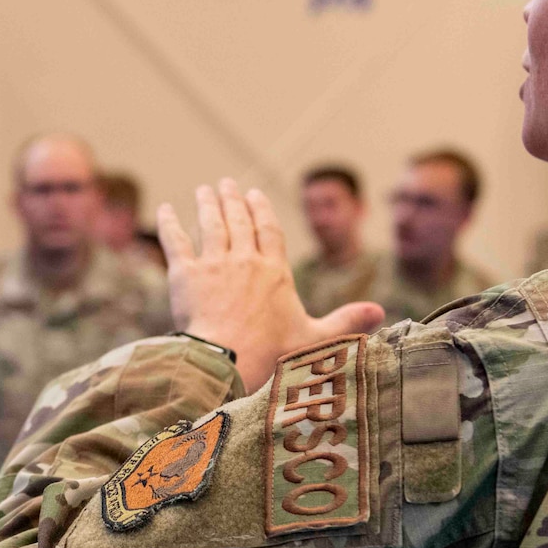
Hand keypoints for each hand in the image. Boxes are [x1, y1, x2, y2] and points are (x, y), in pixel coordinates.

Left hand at [159, 178, 384, 393]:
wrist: (227, 363)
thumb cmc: (272, 354)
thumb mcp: (315, 337)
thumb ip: (346, 321)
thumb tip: (381, 312)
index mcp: (275, 271)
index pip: (269, 230)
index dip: (262, 209)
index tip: (255, 193)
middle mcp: (245, 260)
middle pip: (239, 221)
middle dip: (233, 199)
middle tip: (226, 184)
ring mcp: (213, 265)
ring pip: (210, 224)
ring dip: (207, 204)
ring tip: (205, 190)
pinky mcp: (185, 275)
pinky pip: (175, 241)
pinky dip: (169, 223)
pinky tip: (166, 209)